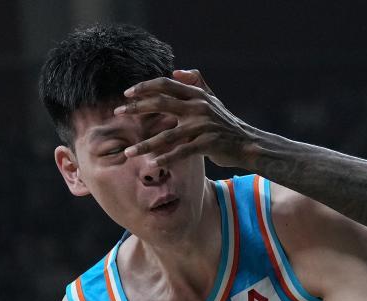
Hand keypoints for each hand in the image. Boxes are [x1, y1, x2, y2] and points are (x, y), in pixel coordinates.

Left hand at [115, 69, 254, 167]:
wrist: (249, 144)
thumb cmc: (227, 124)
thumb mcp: (213, 100)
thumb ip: (197, 83)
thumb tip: (177, 71)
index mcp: (197, 95)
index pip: (166, 84)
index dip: (144, 87)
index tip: (126, 94)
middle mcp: (198, 107)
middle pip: (161, 103)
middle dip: (136, 108)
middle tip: (118, 113)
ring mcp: (203, 126)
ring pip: (167, 134)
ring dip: (145, 144)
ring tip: (128, 152)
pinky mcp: (208, 144)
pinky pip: (182, 151)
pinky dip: (166, 157)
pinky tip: (153, 162)